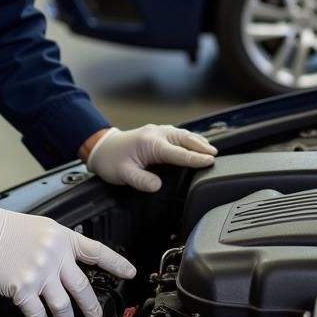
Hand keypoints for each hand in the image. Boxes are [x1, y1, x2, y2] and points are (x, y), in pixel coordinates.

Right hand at [0, 201, 135, 316]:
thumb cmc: (6, 228)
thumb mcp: (42, 228)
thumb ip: (59, 245)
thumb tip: (70, 264)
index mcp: (62, 238)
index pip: (97, 251)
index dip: (116, 264)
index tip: (130, 273)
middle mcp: (55, 256)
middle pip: (82, 288)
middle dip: (91, 307)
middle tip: (95, 316)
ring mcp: (40, 273)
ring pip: (63, 306)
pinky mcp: (23, 288)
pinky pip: (38, 313)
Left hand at [86, 124, 216, 191]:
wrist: (101, 147)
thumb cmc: (111, 160)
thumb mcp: (123, 174)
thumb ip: (141, 180)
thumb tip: (157, 186)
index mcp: (151, 143)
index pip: (179, 153)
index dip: (196, 158)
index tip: (210, 161)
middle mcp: (156, 134)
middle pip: (185, 139)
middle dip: (201, 146)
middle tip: (216, 155)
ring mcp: (157, 131)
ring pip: (182, 134)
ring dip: (197, 141)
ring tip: (211, 149)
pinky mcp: (156, 132)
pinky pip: (177, 134)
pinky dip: (189, 138)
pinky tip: (194, 142)